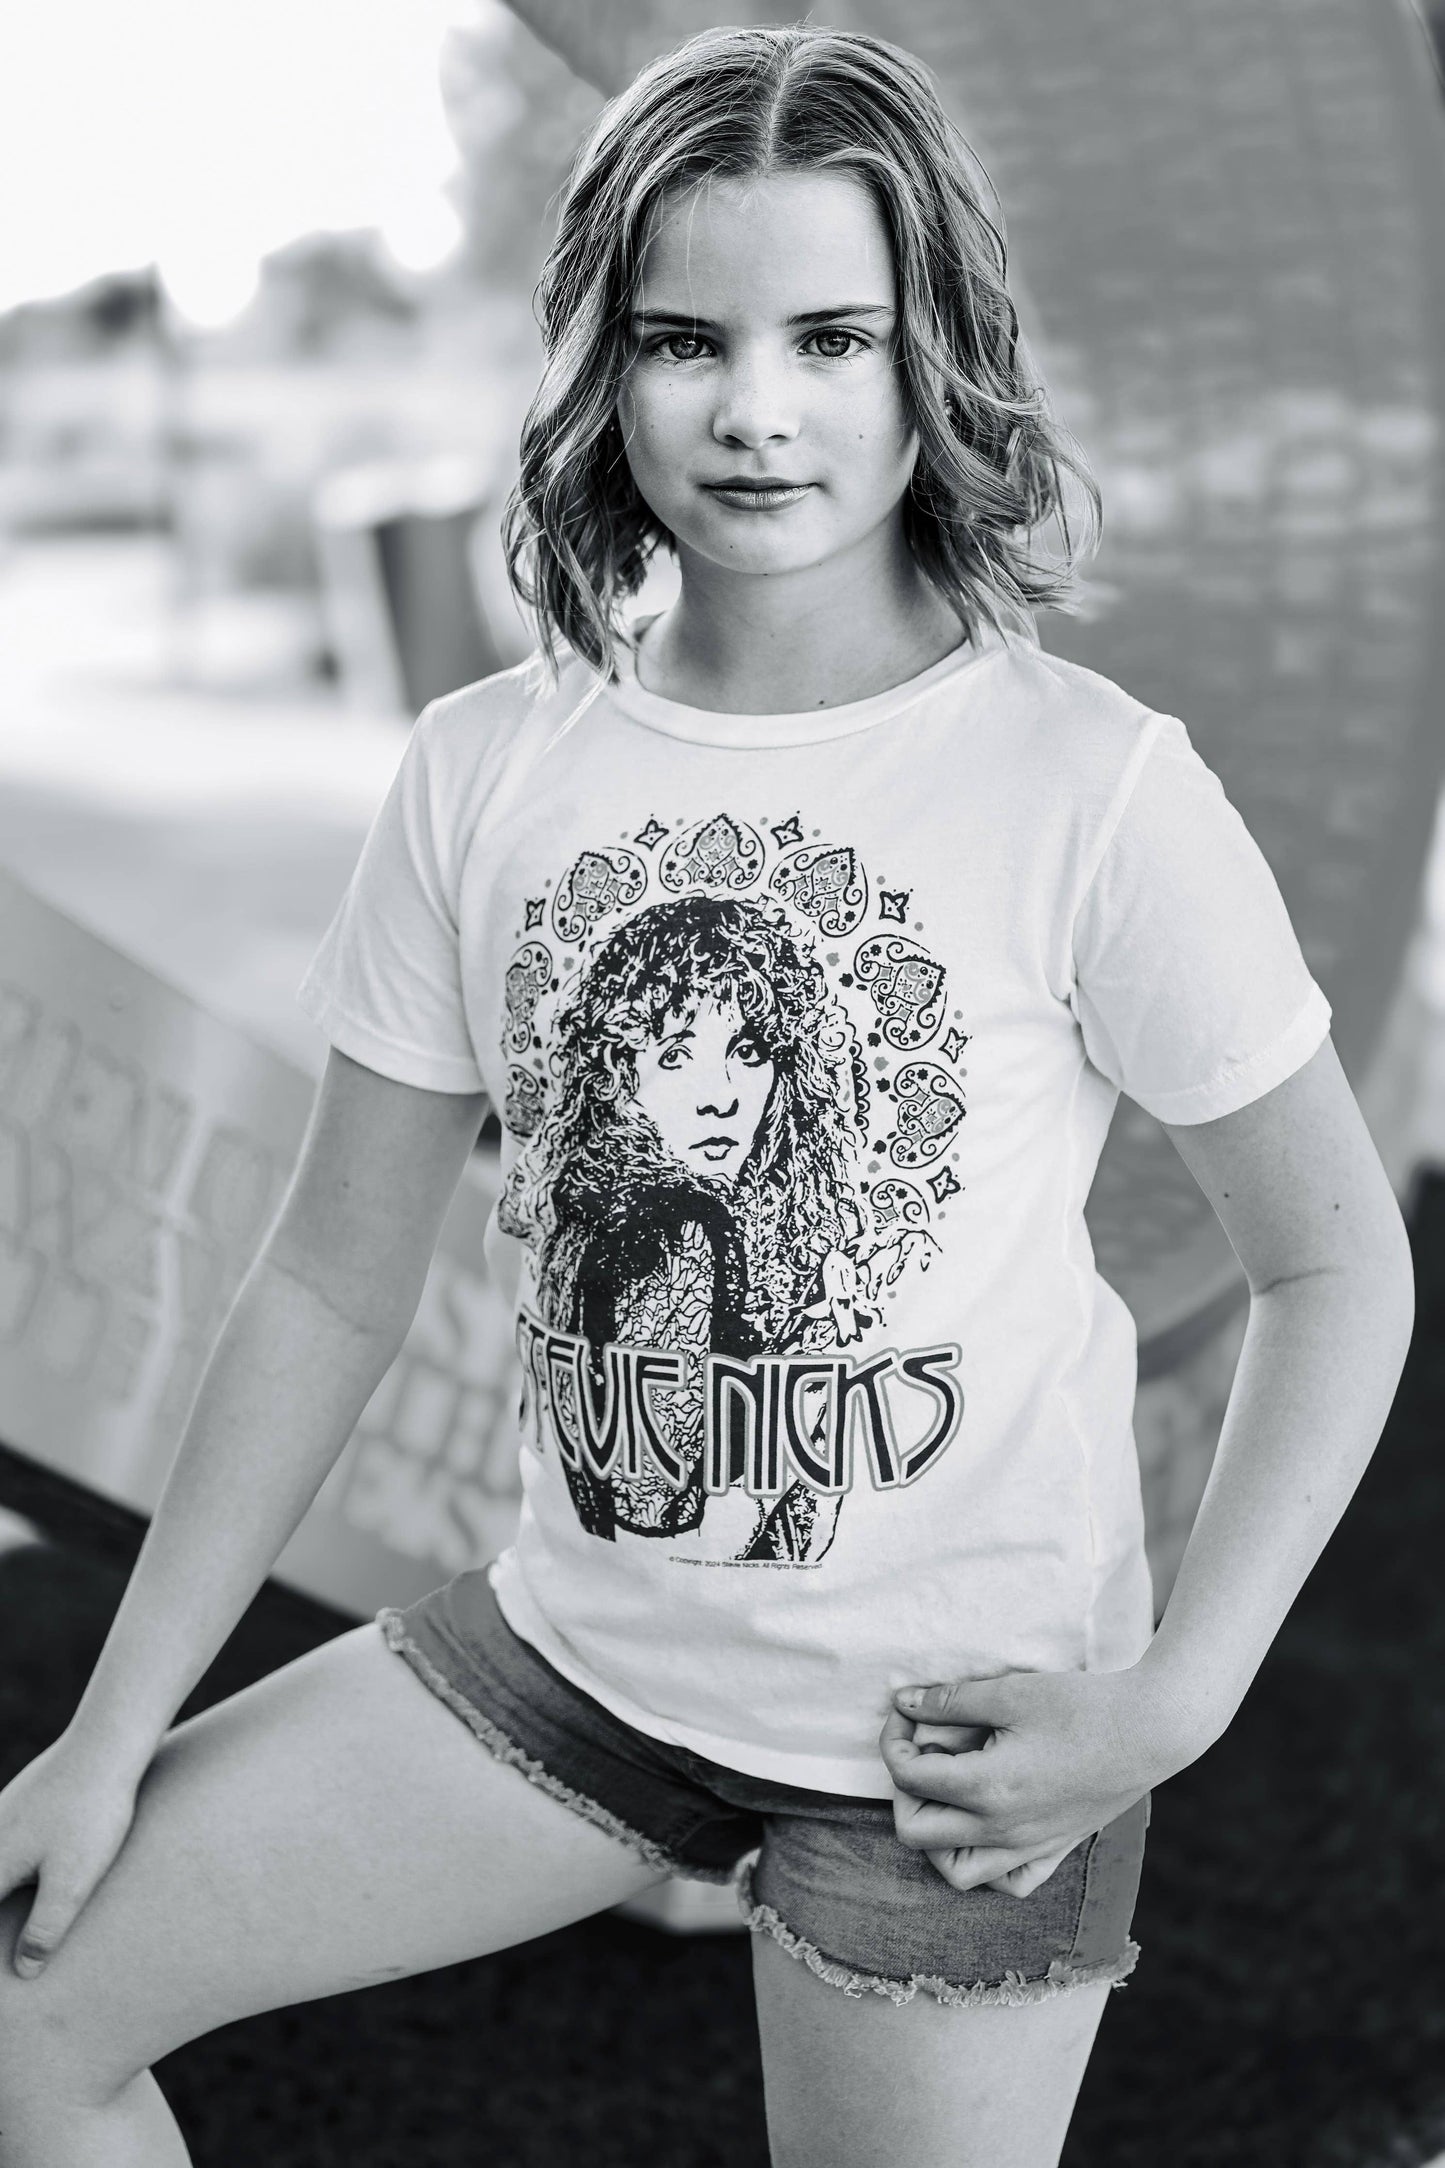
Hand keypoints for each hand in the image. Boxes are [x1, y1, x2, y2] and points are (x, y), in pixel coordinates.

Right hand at [0, 1732, 144, 1976]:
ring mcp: (2, 1816)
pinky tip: (26, 1873)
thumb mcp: (72, 1882)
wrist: (108, 1743)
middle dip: (2, 1920)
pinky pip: (6, 1844)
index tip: (6, 1977)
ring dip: (6, 1894)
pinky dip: (10, 1869)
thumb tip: (25, 1970)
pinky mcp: (22, 1803)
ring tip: (17, 1909)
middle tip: (20, 1954)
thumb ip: (44, 1929)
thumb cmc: (92, 1814)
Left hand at [879, 1665, 1188, 1897]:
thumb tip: (904, 1703)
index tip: (906, 1711)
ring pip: (956, 1872)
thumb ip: (950, 1702)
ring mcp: (1030, 1846)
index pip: (908, 1776)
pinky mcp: (1055, 1850)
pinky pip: (1008, 1882)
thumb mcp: (1009, 1692)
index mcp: (987, 1788)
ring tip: (944, 1793)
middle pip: (915, 1833)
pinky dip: (986, 1866)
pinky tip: (985, 1828)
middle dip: (903, 1790)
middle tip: (920, 1751)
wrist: (1151, 1730)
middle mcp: (1003, 1830)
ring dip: (935, 1837)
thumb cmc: (1082, 1706)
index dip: (894, 1738)